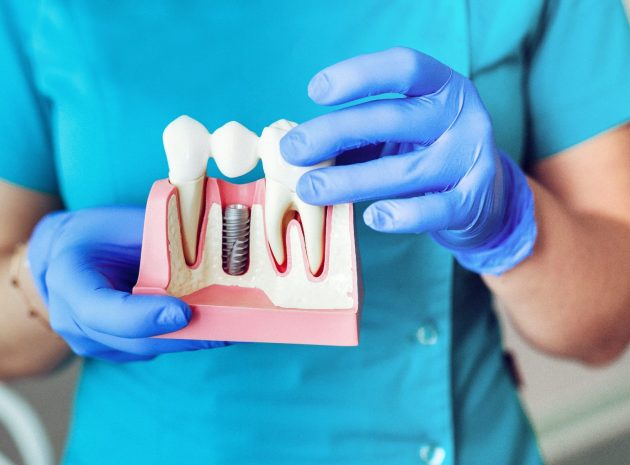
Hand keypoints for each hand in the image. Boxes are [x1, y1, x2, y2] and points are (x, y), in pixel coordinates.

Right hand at [27, 207, 228, 362]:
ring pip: (147, 349)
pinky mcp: (112, 351)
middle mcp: (71, 319)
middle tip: (227, 327)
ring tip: (230, 326)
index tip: (184, 313)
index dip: (143, 316)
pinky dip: (182, 339)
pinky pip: (152, 348)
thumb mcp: (125, 225)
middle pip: (132, 339)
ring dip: (189, 340)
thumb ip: (159, 240)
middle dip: (183, 335)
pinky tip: (212, 327)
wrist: (71, 254)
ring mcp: (90, 341)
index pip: (100, 309)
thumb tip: (211, 244)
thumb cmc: (101, 234)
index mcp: (69, 278)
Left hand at [281, 47, 535, 274]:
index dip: (358, 75)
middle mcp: (462, 116)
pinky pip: (435, 210)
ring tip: (311, 190)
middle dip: (336, 132)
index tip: (314, 92)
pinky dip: (402, 216)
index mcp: (441, 86)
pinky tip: (373, 217)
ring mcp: (471, 159)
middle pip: (395, 118)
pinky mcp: (472, 201)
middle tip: (293, 150)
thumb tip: (298, 146)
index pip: (404, 68)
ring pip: (407, 170)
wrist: (485, 195)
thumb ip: (359, 133)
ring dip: (352, 181)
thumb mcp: (399, 131)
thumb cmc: (425, 152)